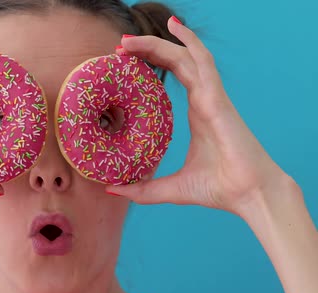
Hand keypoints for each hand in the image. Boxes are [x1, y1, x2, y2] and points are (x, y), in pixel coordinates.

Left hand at [105, 18, 286, 216]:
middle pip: (175, 62)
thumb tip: (111, 189)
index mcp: (197, 113)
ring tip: (130, 39)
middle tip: (119, 46)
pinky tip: (175, 28)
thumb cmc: (219, 189)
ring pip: (185, 57)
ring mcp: (212, 96)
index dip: (150, 65)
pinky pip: (202, 63)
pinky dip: (189, 43)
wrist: (250, 195)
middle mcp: (204, 98)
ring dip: (158, 43)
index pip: (172, 77)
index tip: (123, 62)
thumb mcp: (170, 189)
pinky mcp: (217, 99)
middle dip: (148, 49)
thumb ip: (142, 189)